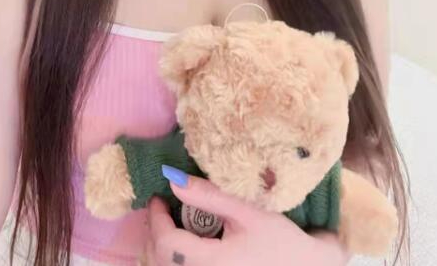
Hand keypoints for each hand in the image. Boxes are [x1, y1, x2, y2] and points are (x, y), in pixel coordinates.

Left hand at [144, 169, 350, 265]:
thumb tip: (173, 179)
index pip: (167, 243)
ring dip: (160, 249)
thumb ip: (209, 195)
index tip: (159, 197)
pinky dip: (172, 260)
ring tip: (169, 225)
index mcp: (214, 263)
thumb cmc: (281, 240)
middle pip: (160, 261)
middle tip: (161, 208)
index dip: (156, 219)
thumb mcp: (247, 211)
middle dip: (154, 233)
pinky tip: (182, 245)